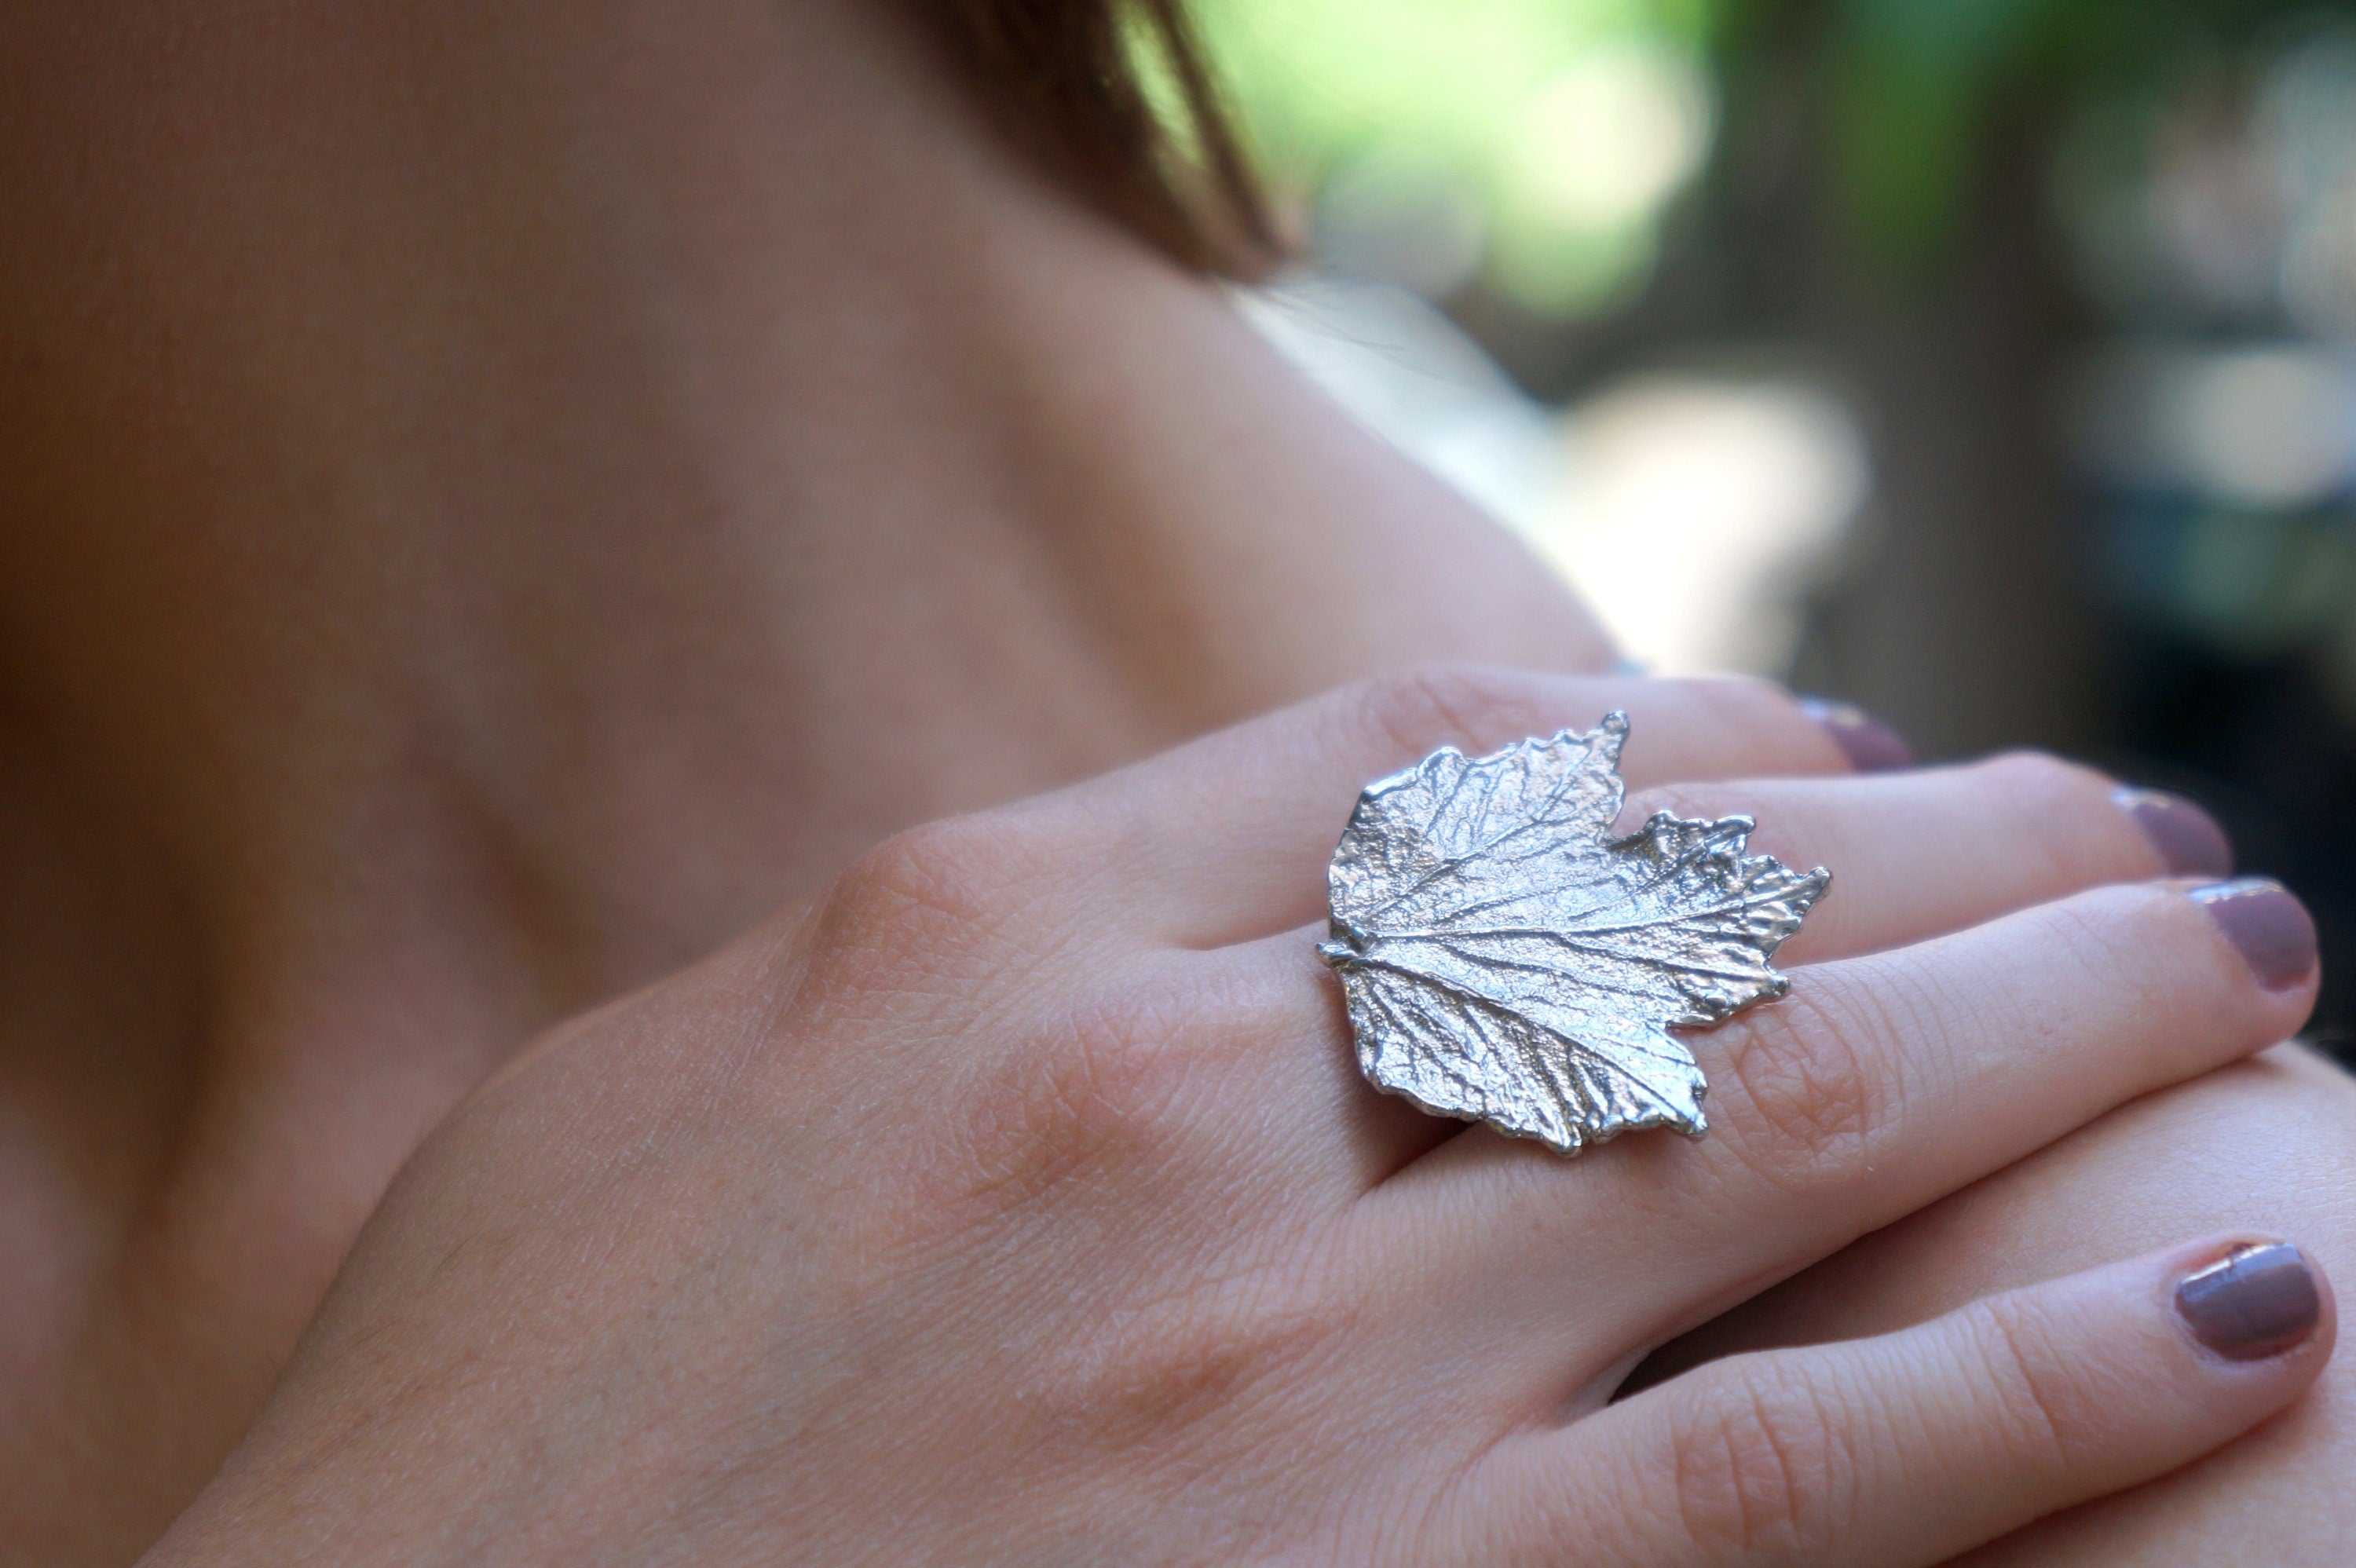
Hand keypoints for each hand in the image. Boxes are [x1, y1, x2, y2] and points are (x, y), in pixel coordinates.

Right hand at [143, 672, 2333, 1566]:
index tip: (1808, 744)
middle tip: (2118, 803)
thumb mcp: (656, 1103)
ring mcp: (1289, 1366)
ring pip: (1771, 1126)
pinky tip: (2228, 1285)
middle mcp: (1159, 1101)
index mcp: (971, 942)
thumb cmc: (480, 1452)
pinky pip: (1799, 1465)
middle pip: (1649, 901)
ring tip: (2232, 949)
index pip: (1409, 757)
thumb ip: (922, 970)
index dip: (1654, 733)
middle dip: (1932, 834)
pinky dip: (2037, 1366)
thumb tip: (1147, 898)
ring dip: (2045, 1018)